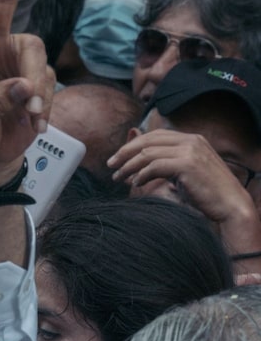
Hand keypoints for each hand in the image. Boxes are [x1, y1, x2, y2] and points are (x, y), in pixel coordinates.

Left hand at [109, 129, 260, 274]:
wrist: (230, 205)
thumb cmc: (206, 193)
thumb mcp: (184, 171)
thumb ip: (165, 162)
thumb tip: (138, 160)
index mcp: (191, 139)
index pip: (154, 135)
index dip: (132, 145)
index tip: (117, 158)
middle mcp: (191, 141)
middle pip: (147, 141)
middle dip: (124, 153)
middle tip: (111, 166)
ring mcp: (190, 151)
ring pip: (147, 153)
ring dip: (129, 166)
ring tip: (118, 178)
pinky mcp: (187, 165)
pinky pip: (154, 166)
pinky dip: (141, 174)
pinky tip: (136, 183)